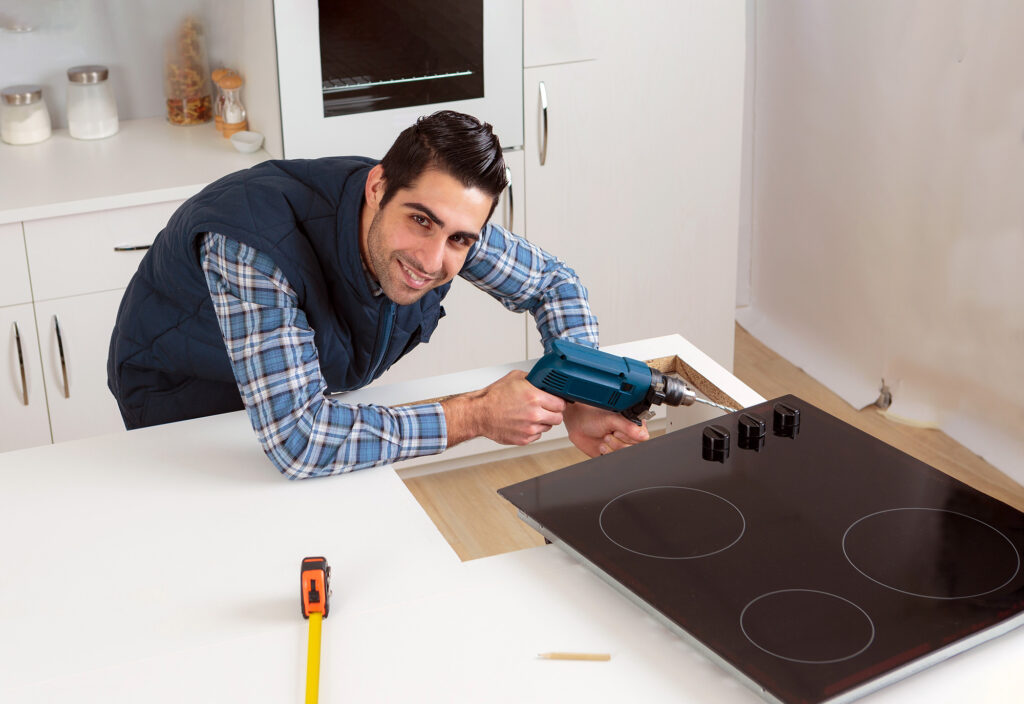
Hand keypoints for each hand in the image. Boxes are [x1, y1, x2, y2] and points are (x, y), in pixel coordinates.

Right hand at [441, 370, 565, 446]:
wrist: (480, 414)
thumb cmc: (494, 396)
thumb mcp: (515, 378)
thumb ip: (534, 379)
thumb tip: (545, 379)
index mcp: (535, 397)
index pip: (561, 403)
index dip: (558, 402)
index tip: (555, 401)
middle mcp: (534, 414)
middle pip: (558, 418)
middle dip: (554, 413)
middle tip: (546, 409)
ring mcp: (530, 428)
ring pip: (548, 427)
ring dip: (543, 422)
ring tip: (530, 415)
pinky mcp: (524, 439)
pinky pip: (537, 435)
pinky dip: (533, 430)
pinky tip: (523, 422)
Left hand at [563, 402, 648, 457]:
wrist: (577, 423)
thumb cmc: (592, 416)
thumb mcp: (611, 418)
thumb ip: (627, 426)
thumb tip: (643, 435)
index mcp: (632, 424)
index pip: (642, 438)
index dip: (629, 437)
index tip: (618, 431)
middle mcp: (628, 435)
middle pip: (633, 448)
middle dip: (619, 442)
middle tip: (610, 433)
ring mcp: (620, 445)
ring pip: (624, 454)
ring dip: (612, 448)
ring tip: (605, 438)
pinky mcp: (612, 453)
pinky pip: (615, 459)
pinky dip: (607, 454)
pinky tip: (602, 446)